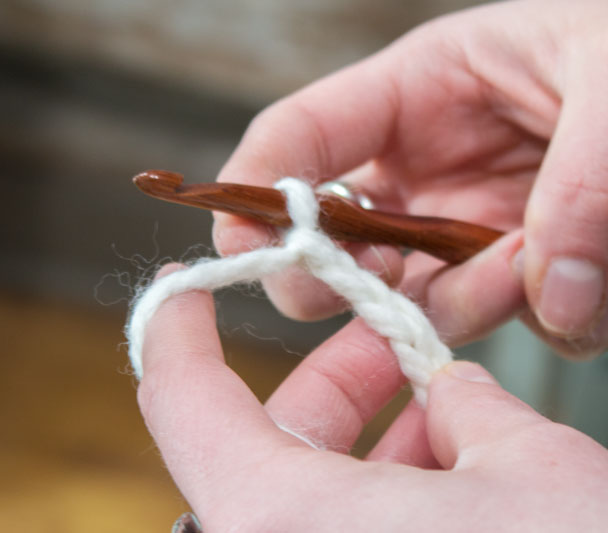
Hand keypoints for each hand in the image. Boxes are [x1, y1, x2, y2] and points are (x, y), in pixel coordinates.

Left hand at [138, 281, 607, 531]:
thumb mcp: (536, 474)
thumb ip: (482, 413)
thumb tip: (459, 392)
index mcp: (276, 520)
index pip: (183, 400)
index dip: (178, 328)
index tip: (184, 286)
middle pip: (268, 443)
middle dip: (337, 382)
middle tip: (396, 338)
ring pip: (313, 496)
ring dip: (377, 443)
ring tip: (449, 405)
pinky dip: (391, 501)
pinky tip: (461, 476)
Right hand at [212, 0, 607, 356]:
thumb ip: (583, 175)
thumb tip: (553, 291)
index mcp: (412, 92)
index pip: (296, 139)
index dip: (253, 191)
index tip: (242, 244)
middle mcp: (420, 172)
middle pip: (322, 246)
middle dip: (331, 276)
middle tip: (381, 275)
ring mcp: (459, 231)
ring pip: (408, 302)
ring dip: (461, 300)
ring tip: (530, 258)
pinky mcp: (511, 274)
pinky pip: (502, 323)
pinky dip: (539, 318)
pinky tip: (584, 276)